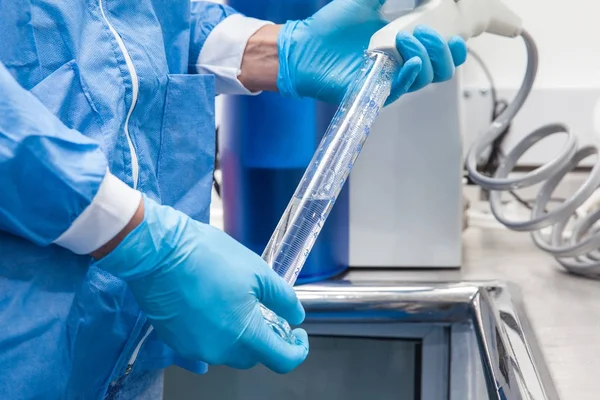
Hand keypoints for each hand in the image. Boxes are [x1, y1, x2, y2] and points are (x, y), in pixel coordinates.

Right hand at [93, 196, 308, 372]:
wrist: (159, 251)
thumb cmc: (207, 257)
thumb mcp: (259, 272)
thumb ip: (283, 299)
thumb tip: (295, 316)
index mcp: (244, 335)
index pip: (282, 360)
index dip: (297, 349)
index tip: (297, 335)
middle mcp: (218, 351)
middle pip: (254, 356)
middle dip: (266, 338)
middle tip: (268, 313)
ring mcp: (194, 348)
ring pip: (228, 350)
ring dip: (239, 334)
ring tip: (238, 303)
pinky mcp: (175, 340)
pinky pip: (204, 344)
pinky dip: (215, 331)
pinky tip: (213, 307)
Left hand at [276, 0, 467, 104]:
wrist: (304, 47)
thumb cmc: (332, 26)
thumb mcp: (366, 0)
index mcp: (406, 45)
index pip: (443, 53)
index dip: (455, 47)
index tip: (455, 34)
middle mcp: (402, 65)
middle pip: (442, 69)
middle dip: (441, 50)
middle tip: (423, 32)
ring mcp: (391, 79)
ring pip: (426, 79)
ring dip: (424, 57)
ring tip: (404, 38)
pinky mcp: (377, 93)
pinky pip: (403, 89)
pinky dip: (411, 75)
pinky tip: (410, 61)